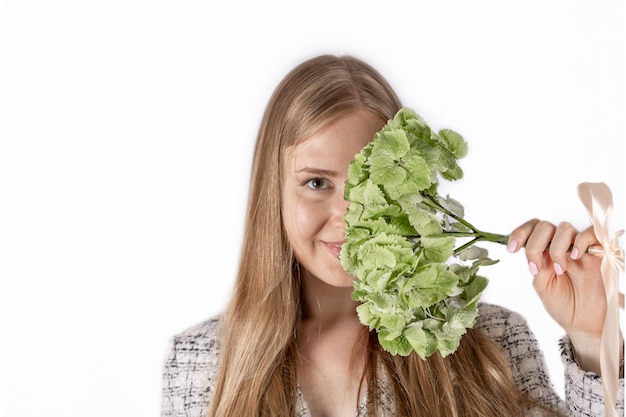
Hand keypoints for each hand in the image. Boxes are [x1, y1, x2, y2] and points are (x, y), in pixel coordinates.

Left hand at [507, 219, 614, 373]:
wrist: (583, 322)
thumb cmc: (562, 304)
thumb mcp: (542, 285)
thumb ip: (538, 265)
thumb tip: (535, 249)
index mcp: (544, 251)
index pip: (531, 230)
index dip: (520, 234)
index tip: (511, 249)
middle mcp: (560, 246)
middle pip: (544, 227)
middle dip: (535, 245)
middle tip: (537, 268)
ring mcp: (579, 248)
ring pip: (564, 228)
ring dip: (556, 248)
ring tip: (559, 270)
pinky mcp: (598, 252)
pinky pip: (591, 233)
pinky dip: (580, 241)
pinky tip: (575, 257)